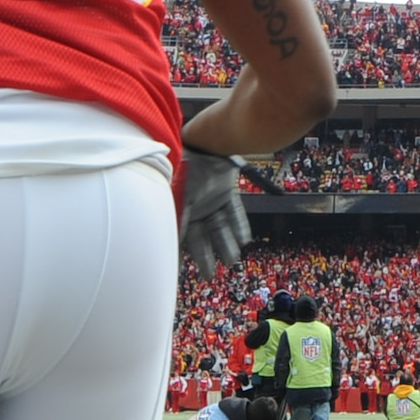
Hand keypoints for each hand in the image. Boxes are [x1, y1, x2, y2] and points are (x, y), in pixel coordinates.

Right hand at [179, 147, 251, 274]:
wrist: (205, 144)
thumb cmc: (185, 171)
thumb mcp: (179, 199)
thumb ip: (178, 221)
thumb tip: (174, 246)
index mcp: (178, 208)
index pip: (181, 237)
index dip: (182, 255)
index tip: (182, 273)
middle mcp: (194, 206)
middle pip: (201, 237)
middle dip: (206, 257)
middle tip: (211, 275)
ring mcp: (211, 199)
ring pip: (220, 227)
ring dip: (226, 244)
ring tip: (233, 260)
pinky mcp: (227, 191)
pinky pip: (234, 212)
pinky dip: (239, 226)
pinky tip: (244, 241)